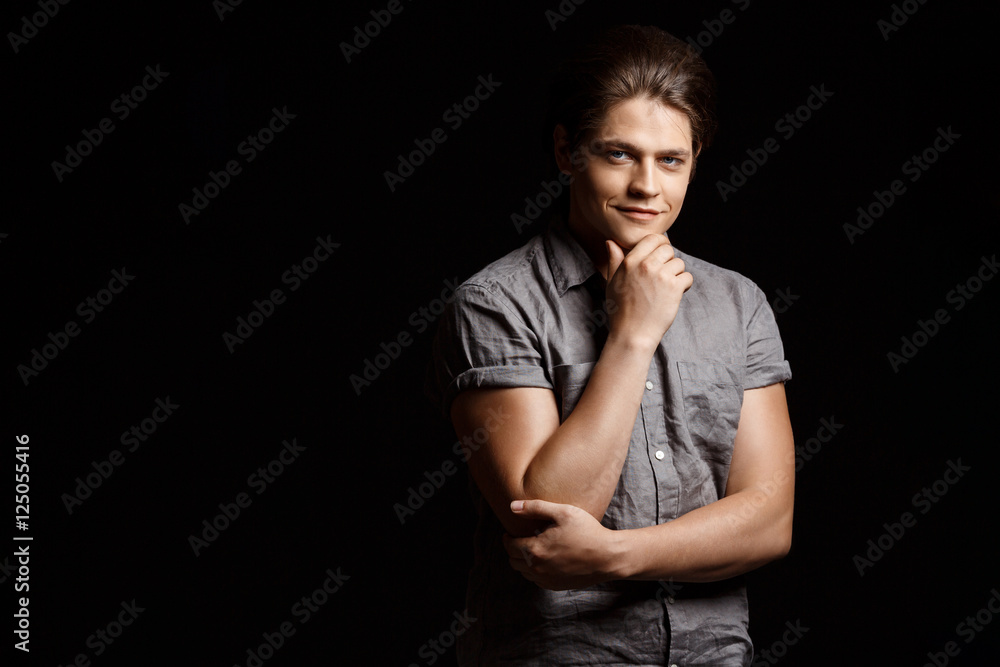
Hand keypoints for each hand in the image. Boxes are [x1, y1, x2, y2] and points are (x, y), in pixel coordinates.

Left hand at [502, 499, 622, 590]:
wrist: (607, 557)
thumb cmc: (587, 531)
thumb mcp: (562, 512)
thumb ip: (535, 508)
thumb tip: (512, 506)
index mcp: (536, 549)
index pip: (510, 546)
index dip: (507, 538)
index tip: (510, 532)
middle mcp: (537, 568)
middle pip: (513, 561)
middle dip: (512, 550)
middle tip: (518, 540)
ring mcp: (546, 580)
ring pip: (523, 572)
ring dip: (522, 561)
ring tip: (530, 549)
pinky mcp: (555, 586)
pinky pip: (536, 580)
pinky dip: (534, 571)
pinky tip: (543, 560)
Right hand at [604, 235, 692, 349]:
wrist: (633, 334)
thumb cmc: (620, 311)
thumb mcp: (611, 283)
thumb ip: (614, 260)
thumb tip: (610, 242)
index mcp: (630, 261)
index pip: (652, 238)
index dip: (660, 244)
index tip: (661, 255)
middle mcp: (645, 265)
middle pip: (668, 248)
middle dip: (669, 260)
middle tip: (663, 276)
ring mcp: (661, 275)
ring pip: (679, 263)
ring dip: (677, 274)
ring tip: (666, 288)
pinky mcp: (674, 287)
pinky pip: (687, 277)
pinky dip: (685, 285)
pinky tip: (674, 295)